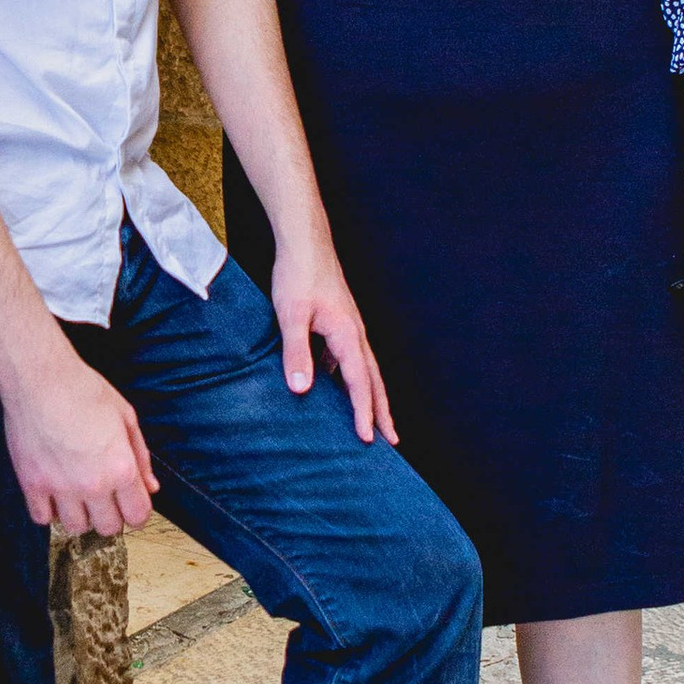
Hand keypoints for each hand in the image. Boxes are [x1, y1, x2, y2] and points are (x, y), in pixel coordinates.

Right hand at [1, 338, 157, 535]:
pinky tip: (53, 493)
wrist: (40, 379)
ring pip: (76, 527)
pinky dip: (49, 511)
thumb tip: (150, 486)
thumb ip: (141, 456)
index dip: (137, 513)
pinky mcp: (32, 484)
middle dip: (110, 515)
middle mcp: (93, 484)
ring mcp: (60, 487)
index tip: (131, 507)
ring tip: (77, 495)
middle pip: (109, 528)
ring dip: (79, 515)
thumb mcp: (125, 416)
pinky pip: (42, 518)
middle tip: (104, 499)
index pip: (138, 516)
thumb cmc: (83, 389)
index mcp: (121, 468)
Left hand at [269, 242, 397, 444]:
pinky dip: (350, 378)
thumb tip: (301, 390)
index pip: (359, 382)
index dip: (363, 412)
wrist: (304, 242)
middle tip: (392, 441)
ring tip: (373, 421)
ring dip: (370, 396)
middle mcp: (355, 333)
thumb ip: (297, 352)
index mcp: (347, 334)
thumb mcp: (291, 315)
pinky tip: (335, 387)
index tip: (369, 439)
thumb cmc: (298, 275)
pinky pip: (349, 358)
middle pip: (374, 380)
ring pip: (365, 369)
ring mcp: (349, 327)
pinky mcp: (339, 322)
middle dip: (382, 411)